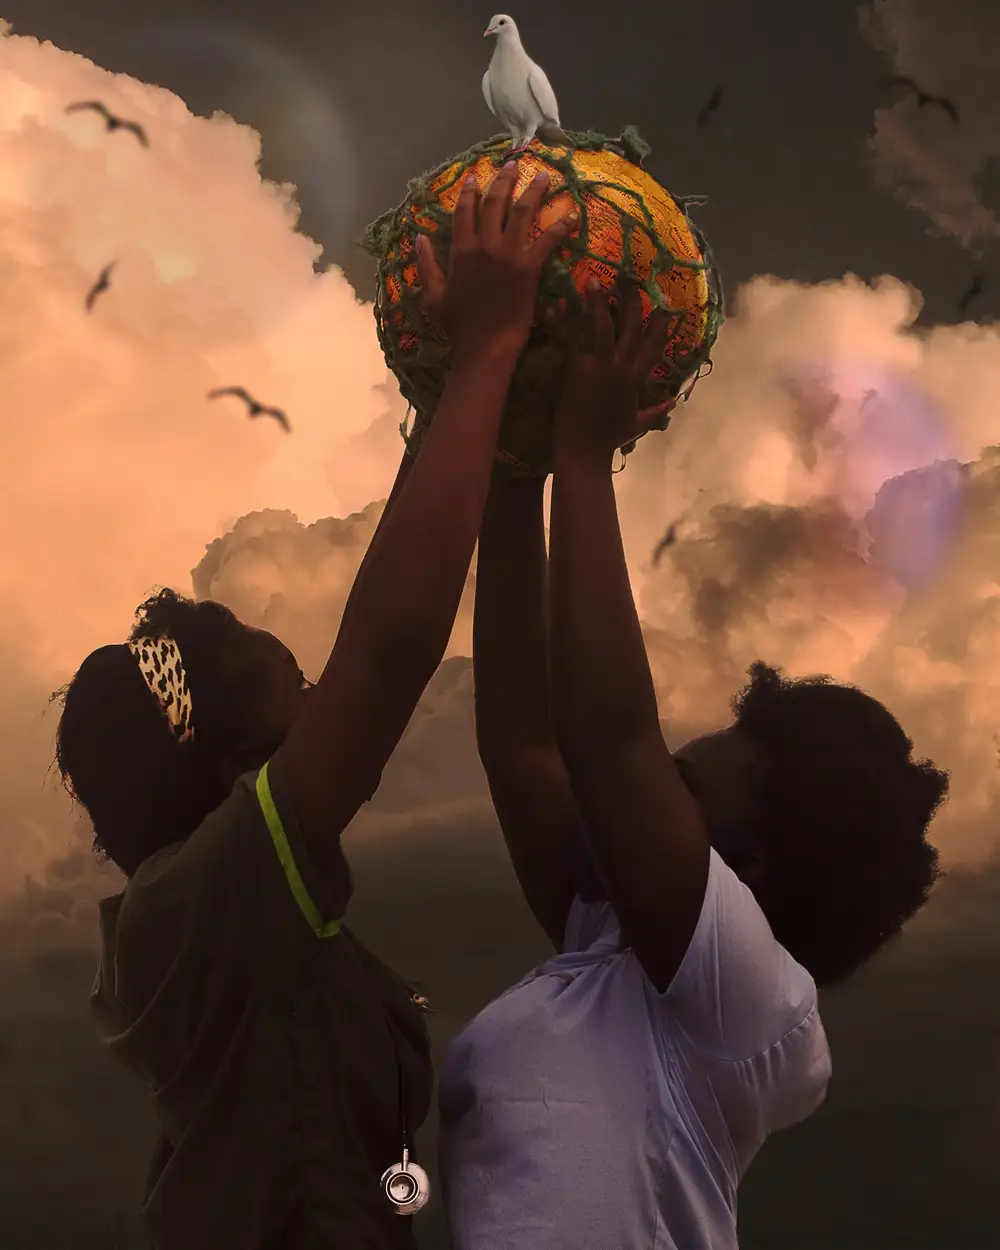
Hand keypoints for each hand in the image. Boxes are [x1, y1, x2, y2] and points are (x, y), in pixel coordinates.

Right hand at [416, 161, 578, 365]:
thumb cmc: (458, 328)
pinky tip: (571, 215)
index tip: (475, 177)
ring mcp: (507, 255)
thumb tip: (418, 238)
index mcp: (460, 251)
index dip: (471, 192)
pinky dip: (560, 226)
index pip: (464, 211)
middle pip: (495, 203)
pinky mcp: (529, 268)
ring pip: (522, 212)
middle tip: (514, 163)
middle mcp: (484, 246)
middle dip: (504, 180)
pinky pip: (547, 240)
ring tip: (544, 177)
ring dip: (534, 191)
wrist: (484, 349)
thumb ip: (426, 265)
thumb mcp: (434, 297)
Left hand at [549, 277, 675, 466]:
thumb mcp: (636, 424)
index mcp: (637, 379)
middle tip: (629, 277)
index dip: (661, 325)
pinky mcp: (577, 370)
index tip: (666, 304)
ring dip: (598, 301)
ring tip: (594, 280)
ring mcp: (601, 367)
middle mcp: (622, 368)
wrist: (586, 452)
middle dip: (632, 300)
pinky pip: (568, 340)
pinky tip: (550, 304)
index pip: (654, 346)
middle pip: (632, 327)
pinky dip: (557, 322)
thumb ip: (655, 410)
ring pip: (603, 326)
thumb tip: (673, 402)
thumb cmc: (609, 440)